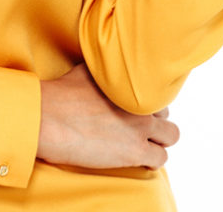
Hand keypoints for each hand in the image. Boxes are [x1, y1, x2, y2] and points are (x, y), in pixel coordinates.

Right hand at [37, 63, 178, 169]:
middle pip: (166, 111)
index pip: (156, 89)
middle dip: (154, 119)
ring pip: (171, 135)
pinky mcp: (135, 151)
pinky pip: (160, 157)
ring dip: (159, 139)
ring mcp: (140, 126)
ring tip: (143, 143)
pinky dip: (152, 159)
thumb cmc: (62, 93)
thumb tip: (106, 64)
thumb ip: (105, 69)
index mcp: (131, 81)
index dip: (145, 100)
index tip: (136, 107)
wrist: (50, 118)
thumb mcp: (87, 69)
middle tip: (137, 126)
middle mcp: (141, 101)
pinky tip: (139, 158)